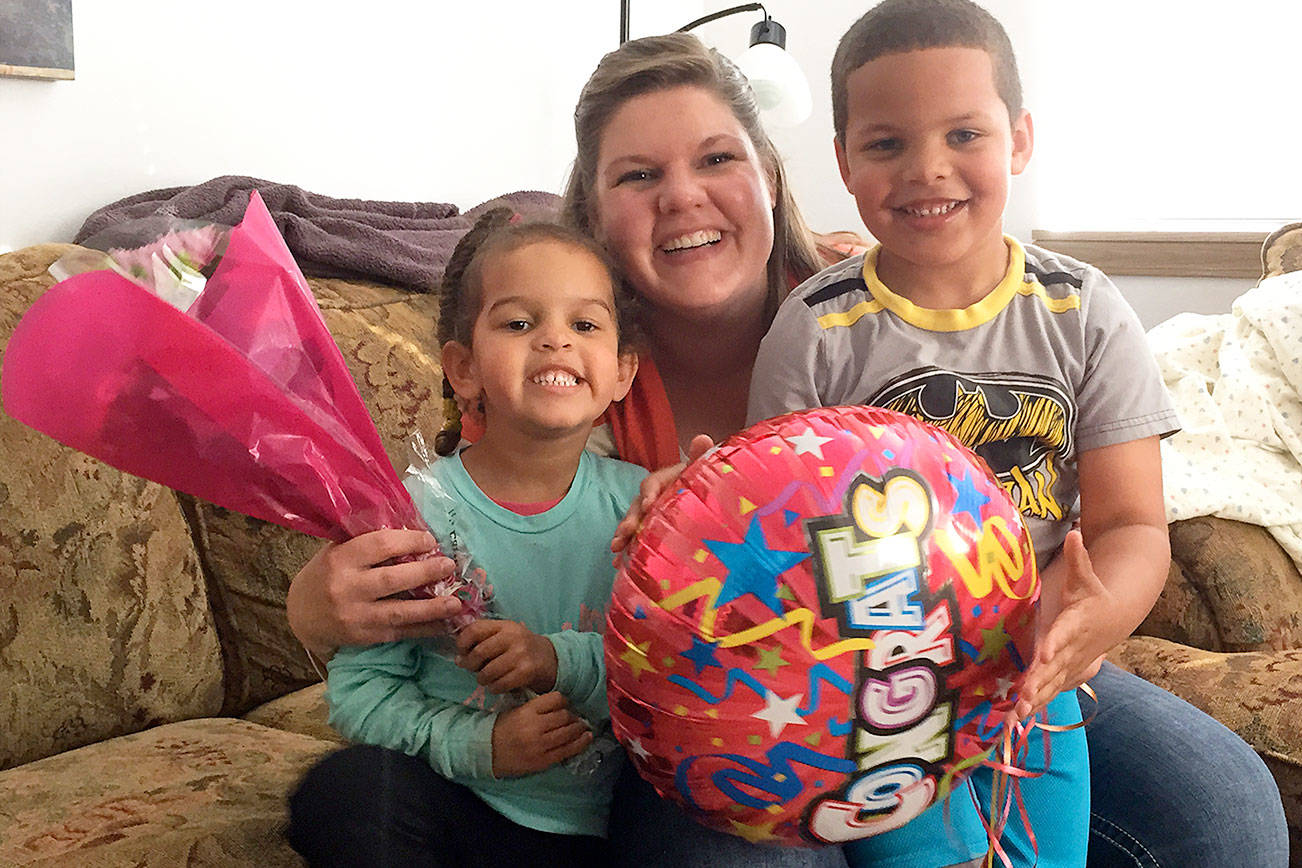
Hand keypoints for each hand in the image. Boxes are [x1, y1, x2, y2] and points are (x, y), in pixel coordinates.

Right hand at [286, 528, 460, 659]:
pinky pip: (399, 632)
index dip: (409, 541)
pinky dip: (423, 629)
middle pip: (392, 579)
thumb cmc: (326, 574)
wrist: (301, 614)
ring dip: (432, 608)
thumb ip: (368, 543)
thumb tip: (413, 532)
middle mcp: (346, 588)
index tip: (431, 540)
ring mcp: (355, 615)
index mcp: (340, 558)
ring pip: (399, 611)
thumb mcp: (338, 551)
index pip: (380, 545)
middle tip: (450, 565)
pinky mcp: (363, 637)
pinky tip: (444, 625)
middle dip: (426, 572)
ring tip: (456, 603)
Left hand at [455, 619, 557, 693]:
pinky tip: (496, 685)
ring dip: (482, 679)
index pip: (475, 629)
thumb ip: (483, 640)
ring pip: (488, 671)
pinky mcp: (526, 672)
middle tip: (472, 669)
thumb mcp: (505, 636)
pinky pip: (499, 684)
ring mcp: (520, 654)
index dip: (463, 642)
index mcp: (505, 625)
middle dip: (470, 664)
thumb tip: (459, 658)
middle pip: (479, 652)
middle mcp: (513, 637)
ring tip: (485, 678)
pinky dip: (494, 688)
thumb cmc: (521, 648)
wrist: (551, 659)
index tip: (462, 652)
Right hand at [491, 691, 591, 776]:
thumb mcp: (516, 710)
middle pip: (565, 716)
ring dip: (579, 728)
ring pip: (568, 732)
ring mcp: (540, 746)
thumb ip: (537, 707)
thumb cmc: (502, 729)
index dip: (564, 701)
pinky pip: (567, 751)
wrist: (487, 753)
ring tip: (584, 727)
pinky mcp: (543, 761)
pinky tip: (587, 738)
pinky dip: (580, 744)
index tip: (566, 704)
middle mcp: (535, 727)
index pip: (556, 699)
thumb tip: (562, 704)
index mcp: (526, 711)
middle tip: (576, 717)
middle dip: (573, 716)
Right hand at [610, 433, 714, 554]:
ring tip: (616, 550)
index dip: (649, 493)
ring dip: (623, 535)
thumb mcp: (705, 470)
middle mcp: (655, 497)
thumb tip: (702, 438)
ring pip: (633, 523)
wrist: (714, 498)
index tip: (649, 505)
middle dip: (629, 519)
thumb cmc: (707, 483)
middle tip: (625, 532)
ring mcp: (652, 515)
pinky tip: (619, 563)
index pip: (652, 483)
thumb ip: (702, 456)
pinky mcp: (652, 530)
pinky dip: (627, 550)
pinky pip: (637, 539)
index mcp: (667, 481)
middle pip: (638, 506)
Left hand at [1009, 530, 1109, 721]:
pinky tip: (1017, 719)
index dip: (1056, 643)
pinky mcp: (1066, 674)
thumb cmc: (1093, 595)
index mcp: (1078, 623)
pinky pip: (1050, 691)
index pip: (1065, 633)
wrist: (1115, 618)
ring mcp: (1072, 665)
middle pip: (1056, 667)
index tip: (1046, 653)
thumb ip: (1078, 557)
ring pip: (1053, 684)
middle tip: (1024, 697)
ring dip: (1036, 699)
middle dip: (1041, 682)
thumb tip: (1074, 532)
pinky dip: (1036, 705)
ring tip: (1017, 715)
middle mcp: (1075, 649)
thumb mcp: (1086, 576)